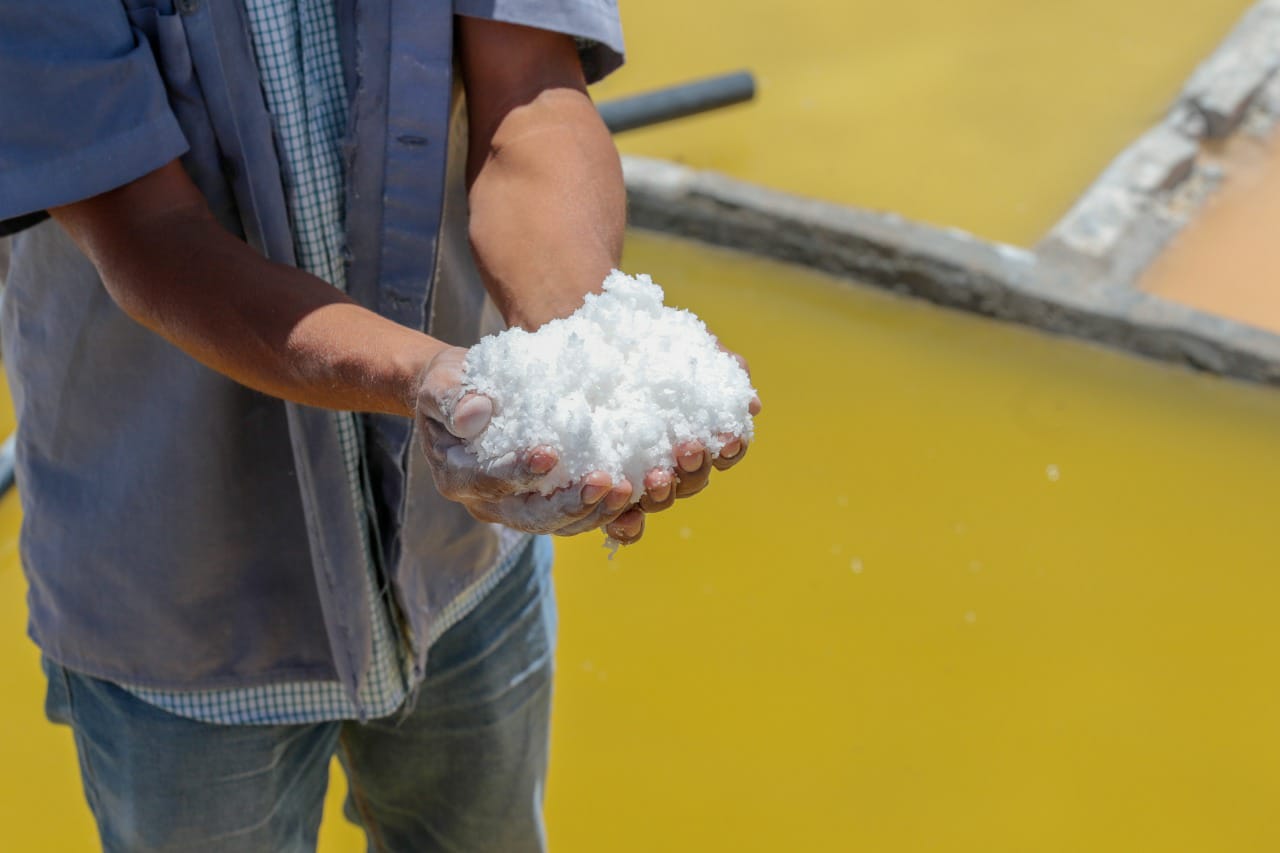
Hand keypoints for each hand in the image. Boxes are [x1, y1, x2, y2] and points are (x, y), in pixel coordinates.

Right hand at [413, 347, 636, 534]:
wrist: (463, 398)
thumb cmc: (453, 383)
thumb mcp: (441, 380)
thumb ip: (451, 397)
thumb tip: (474, 415)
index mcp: (457, 475)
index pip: (488, 481)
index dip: (518, 473)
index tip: (550, 455)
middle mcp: (487, 503)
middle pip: (530, 517)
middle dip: (569, 504)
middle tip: (606, 481)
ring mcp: (517, 509)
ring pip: (558, 525)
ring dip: (595, 513)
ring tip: (627, 490)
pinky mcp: (544, 504)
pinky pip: (576, 520)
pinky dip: (605, 516)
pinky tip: (635, 503)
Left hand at [616, 345, 761, 545]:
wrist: (581, 330)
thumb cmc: (638, 338)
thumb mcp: (677, 343)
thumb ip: (715, 368)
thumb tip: (750, 404)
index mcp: (695, 431)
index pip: (723, 451)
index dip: (730, 449)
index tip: (727, 439)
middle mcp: (669, 462)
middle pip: (693, 480)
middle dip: (694, 469)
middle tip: (685, 450)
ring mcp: (636, 476)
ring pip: (659, 500)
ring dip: (662, 494)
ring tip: (654, 478)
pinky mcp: (601, 486)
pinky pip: (617, 518)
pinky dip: (624, 525)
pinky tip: (619, 522)